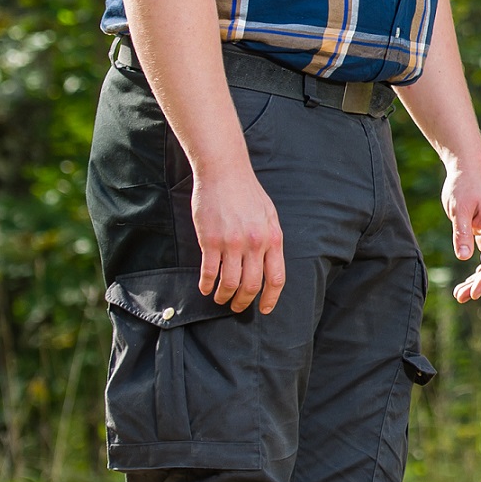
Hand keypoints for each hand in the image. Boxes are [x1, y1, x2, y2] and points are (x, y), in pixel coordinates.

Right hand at [193, 164, 286, 313]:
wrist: (225, 172)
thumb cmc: (247, 193)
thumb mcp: (269, 216)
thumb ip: (270, 240)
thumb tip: (268, 265)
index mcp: (273, 239)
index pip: (276, 278)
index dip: (270, 298)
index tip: (264, 309)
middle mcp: (255, 244)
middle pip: (251, 285)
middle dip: (244, 302)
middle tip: (236, 307)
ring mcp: (232, 243)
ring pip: (229, 283)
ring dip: (223, 296)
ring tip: (219, 298)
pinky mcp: (210, 240)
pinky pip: (209, 271)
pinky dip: (206, 284)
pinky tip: (204, 288)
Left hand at [443, 160, 480, 301]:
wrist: (468, 169)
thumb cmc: (462, 186)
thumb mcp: (458, 209)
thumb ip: (461, 233)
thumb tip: (464, 258)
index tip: (471, 294)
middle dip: (480, 284)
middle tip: (460, 297)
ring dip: (479, 280)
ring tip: (459, 293)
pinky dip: (480, 270)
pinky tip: (468, 280)